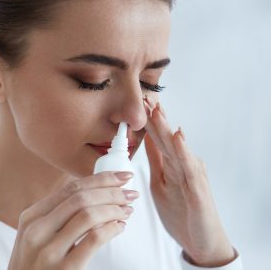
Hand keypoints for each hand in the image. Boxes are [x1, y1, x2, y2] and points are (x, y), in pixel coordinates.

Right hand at [8, 171, 137, 269]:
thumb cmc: (33, 267)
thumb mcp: (33, 237)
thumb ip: (54, 216)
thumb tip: (92, 193)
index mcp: (31, 217)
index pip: (70, 188)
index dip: (99, 179)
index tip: (120, 177)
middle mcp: (37, 230)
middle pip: (81, 198)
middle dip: (111, 191)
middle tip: (130, 193)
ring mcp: (49, 250)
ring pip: (88, 215)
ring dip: (114, 209)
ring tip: (126, 210)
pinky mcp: (64, 269)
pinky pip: (94, 240)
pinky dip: (112, 229)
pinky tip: (119, 228)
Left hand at [142, 98, 235, 266]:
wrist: (201, 242)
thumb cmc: (182, 213)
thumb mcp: (160, 183)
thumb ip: (156, 161)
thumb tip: (146, 140)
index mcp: (172, 164)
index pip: (158, 138)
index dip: (148, 121)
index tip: (139, 102)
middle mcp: (184, 166)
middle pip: (167, 138)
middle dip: (156, 118)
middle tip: (145, 97)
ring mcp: (192, 176)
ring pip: (176, 147)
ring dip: (166, 128)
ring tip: (157, 110)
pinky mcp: (198, 190)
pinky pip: (188, 167)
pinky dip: (182, 150)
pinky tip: (177, 136)